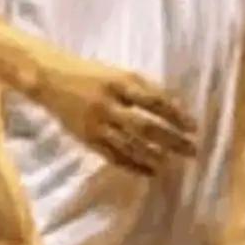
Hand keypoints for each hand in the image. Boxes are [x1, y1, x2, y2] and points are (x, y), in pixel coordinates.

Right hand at [42, 53, 197, 176]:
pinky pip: (112, 156)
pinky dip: (133, 165)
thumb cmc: (89, 74)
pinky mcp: (86, 139)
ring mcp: (95, 123)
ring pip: (129, 145)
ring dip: (153, 155)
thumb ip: (143, 88)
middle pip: (144, 126)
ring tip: (172, 164)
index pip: (154, 101)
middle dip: (171, 140)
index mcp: (118, 83)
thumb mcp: (117, 73)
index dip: (176, 115)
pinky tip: (149, 171)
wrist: (49, 79)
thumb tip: (175, 106)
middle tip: (192, 150)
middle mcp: (107, 104)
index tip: (194, 127)